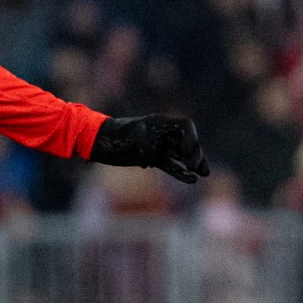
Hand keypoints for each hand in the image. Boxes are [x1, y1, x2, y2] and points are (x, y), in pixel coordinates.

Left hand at [89, 114, 208, 182]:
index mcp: (159, 123)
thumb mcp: (128, 138)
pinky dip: (180, 173)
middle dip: (195, 153)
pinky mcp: (153, 159)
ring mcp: (158, 146)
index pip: (185, 126)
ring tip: (204, 173)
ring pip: (182, 155)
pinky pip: (171, 166)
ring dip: (194, 163)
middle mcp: (162, 133)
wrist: (98, 142)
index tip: (187, 151)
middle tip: (195, 167)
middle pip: (187, 141)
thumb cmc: (113, 136)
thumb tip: (151, 157)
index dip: (191, 137)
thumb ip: (142, 145)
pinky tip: (192, 180)